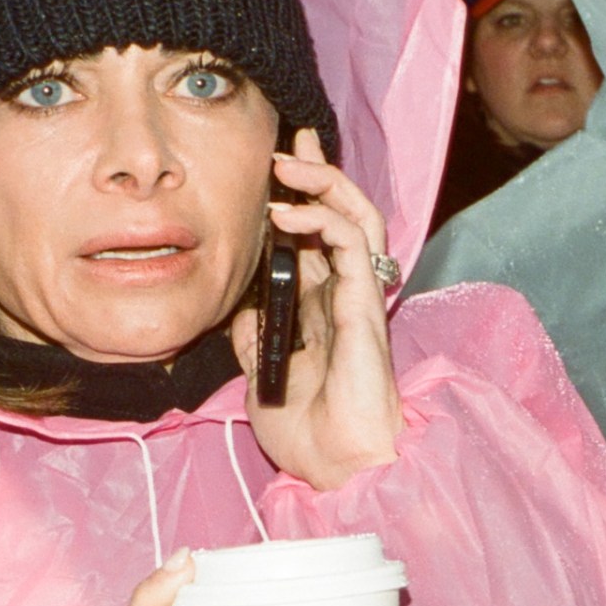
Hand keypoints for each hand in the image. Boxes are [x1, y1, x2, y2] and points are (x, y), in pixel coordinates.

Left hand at [235, 126, 404, 490]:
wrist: (336, 466)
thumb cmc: (309, 434)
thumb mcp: (262, 378)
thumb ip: (257, 340)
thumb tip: (241, 308)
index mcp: (322, 309)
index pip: (318, 237)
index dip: (303, 197)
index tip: (279, 162)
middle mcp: (343, 296)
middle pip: (343, 215)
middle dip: (321, 171)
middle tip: (293, 139)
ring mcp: (357, 298)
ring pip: (357, 217)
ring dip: (325, 183)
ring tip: (289, 163)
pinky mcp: (363, 305)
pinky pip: (352, 244)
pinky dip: (321, 219)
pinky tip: (286, 213)